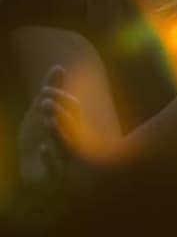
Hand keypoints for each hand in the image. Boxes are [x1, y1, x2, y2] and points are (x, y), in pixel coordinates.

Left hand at [17, 66, 80, 193]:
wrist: (36, 176)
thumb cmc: (42, 140)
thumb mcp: (43, 114)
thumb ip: (53, 90)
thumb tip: (59, 65)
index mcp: (73, 126)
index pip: (73, 109)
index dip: (60, 99)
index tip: (45, 91)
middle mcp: (73, 142)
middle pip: (73, 126)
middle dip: (59, 114)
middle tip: (44, 102)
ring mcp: (65, 160)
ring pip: (67, 146)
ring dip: (57, 132)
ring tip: (47, 121)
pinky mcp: (52, 178)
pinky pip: (55, 169)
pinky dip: (49, 158)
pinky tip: (43, 147)